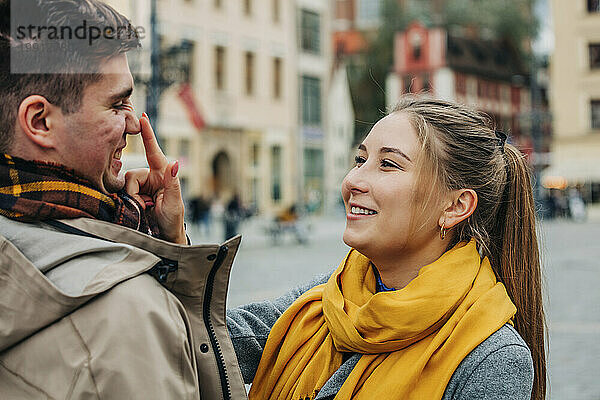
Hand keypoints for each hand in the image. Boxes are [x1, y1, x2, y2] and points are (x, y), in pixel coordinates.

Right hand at [125, 114, 186, 243]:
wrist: (164, 236)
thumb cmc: (173, 219)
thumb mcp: (174, 201)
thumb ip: (172, 182)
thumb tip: (175, 163)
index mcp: (162, 173)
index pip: (153, 151)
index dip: (147, 134)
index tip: (142, 117)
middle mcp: (150, 176)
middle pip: (132, 174)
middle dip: (135, 192)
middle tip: (146, 206)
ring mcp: (140, 186)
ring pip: (126, 185)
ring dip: (133, 199)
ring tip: (144, 209)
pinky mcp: (132, 195)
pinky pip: (122, 194)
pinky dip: (129, 203)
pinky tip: (138, 210)